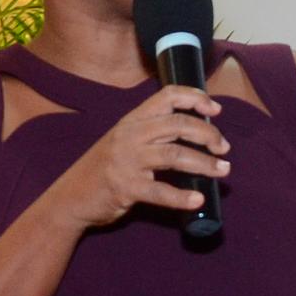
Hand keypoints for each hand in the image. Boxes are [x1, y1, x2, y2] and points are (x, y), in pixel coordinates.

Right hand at [53, 86, 231, 228]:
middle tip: (224, 148)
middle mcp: (130, 135)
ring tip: (223, 170)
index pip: (166, 96)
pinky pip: (160, 192)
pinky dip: (181, 197)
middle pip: (177, 124)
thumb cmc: (105, 168)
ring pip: (174, 155)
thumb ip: (153, 133)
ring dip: (205, 163)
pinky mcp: (125, 187)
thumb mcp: (125, 141)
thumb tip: (197, 132)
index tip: (216, 110)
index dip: (194, 98)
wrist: (70, 196)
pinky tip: (197, 199)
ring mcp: (127, 161)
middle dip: (207, 134)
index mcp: (132, 120)